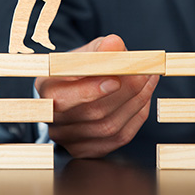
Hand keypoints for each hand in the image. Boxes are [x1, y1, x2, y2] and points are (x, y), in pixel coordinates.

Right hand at [35, 34, 159, 157]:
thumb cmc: (81, 66)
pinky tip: (144, 97)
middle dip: (124, 93)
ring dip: (135, 102)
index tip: (116, 79)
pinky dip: (136, 116)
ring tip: (148, 79)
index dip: (91, 90)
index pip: (64, 96)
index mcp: (46, 88)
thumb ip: (100, 48)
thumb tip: (114, 44)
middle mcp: (52, 117)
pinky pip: (118, 138)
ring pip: (108, 127)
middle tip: (144, 73)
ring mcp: (68, 137)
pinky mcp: (87, 149)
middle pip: (91, 113)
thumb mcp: (88, 51)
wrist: (77, 87)